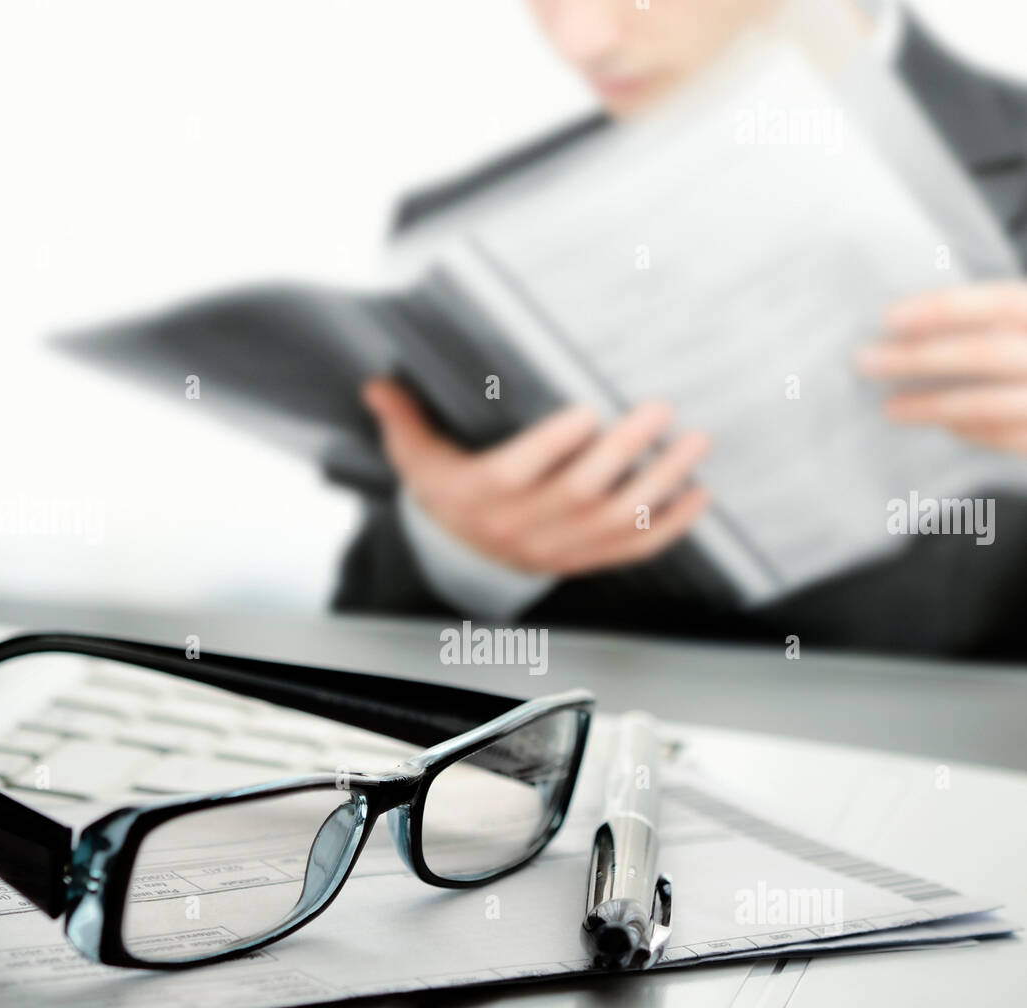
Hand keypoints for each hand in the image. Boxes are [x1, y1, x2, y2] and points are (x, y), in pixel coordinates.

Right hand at [361, 379, 709, 576]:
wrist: (463, 554)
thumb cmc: (446, 489)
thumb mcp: (416, 456)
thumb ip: (403, 418)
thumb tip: (375, 383)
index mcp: (481, 495)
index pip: (518, 472)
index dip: (553, 445)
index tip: (586, 411)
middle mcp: (523, 527)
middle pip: (580, 493)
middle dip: (624, 451)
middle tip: (660, 408)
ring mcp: (560, 547)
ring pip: (617, 520)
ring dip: (661, 483)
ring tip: (694, 443)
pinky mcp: (587, 559)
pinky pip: (633, 550)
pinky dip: (670, 527)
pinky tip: (698, 495)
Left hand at [857, 281, 1026, 458]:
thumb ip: (1001, 320)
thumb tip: (918, 323)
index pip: (1000, 303)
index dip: (945, 308)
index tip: (890, 317)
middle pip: (985, 353)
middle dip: (920, 359)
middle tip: (866, 361)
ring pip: (988, 403)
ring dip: (933, 406)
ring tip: (890, 408)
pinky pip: (1005, 437)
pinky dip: (969, 430)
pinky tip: (941, 424)